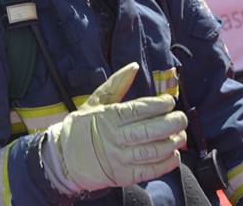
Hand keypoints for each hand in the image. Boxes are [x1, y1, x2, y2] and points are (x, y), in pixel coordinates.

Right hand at [43, 63, 187, 194]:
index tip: (170, 101)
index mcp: (109, 117)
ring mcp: (119, 159)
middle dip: (173, 123)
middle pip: (151, 130)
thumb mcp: (95, 102)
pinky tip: (174, 156)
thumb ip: (116, 84)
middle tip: (181, 118)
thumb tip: (134, 66)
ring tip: (180, 136)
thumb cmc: (82, 127)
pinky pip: (148, 171)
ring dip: (172, 143)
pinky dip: (165, 164)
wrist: (61, 159)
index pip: (140, 109)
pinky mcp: (122, 176)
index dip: (160, 105)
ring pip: (153, 151)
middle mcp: (115, 138)